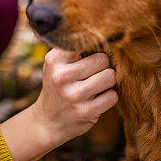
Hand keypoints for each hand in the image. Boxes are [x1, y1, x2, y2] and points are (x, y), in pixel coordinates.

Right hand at [0, 48, 116, 160]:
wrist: (48, 121)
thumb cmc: (57, 86)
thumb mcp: (55, 64)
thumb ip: (74, 49)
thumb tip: (106, 38)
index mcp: (54, 60)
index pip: (87, 42)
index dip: (95, 47)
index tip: (94, 53)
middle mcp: (62, 76)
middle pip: (102, 59)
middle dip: (104, 65)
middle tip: (97, 73)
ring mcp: (74, 95)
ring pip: (110, 76)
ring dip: (109, 81)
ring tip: (99, 85)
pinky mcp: (86, 112)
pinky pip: (112, 96)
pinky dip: (110, 96)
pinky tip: (99, 98)